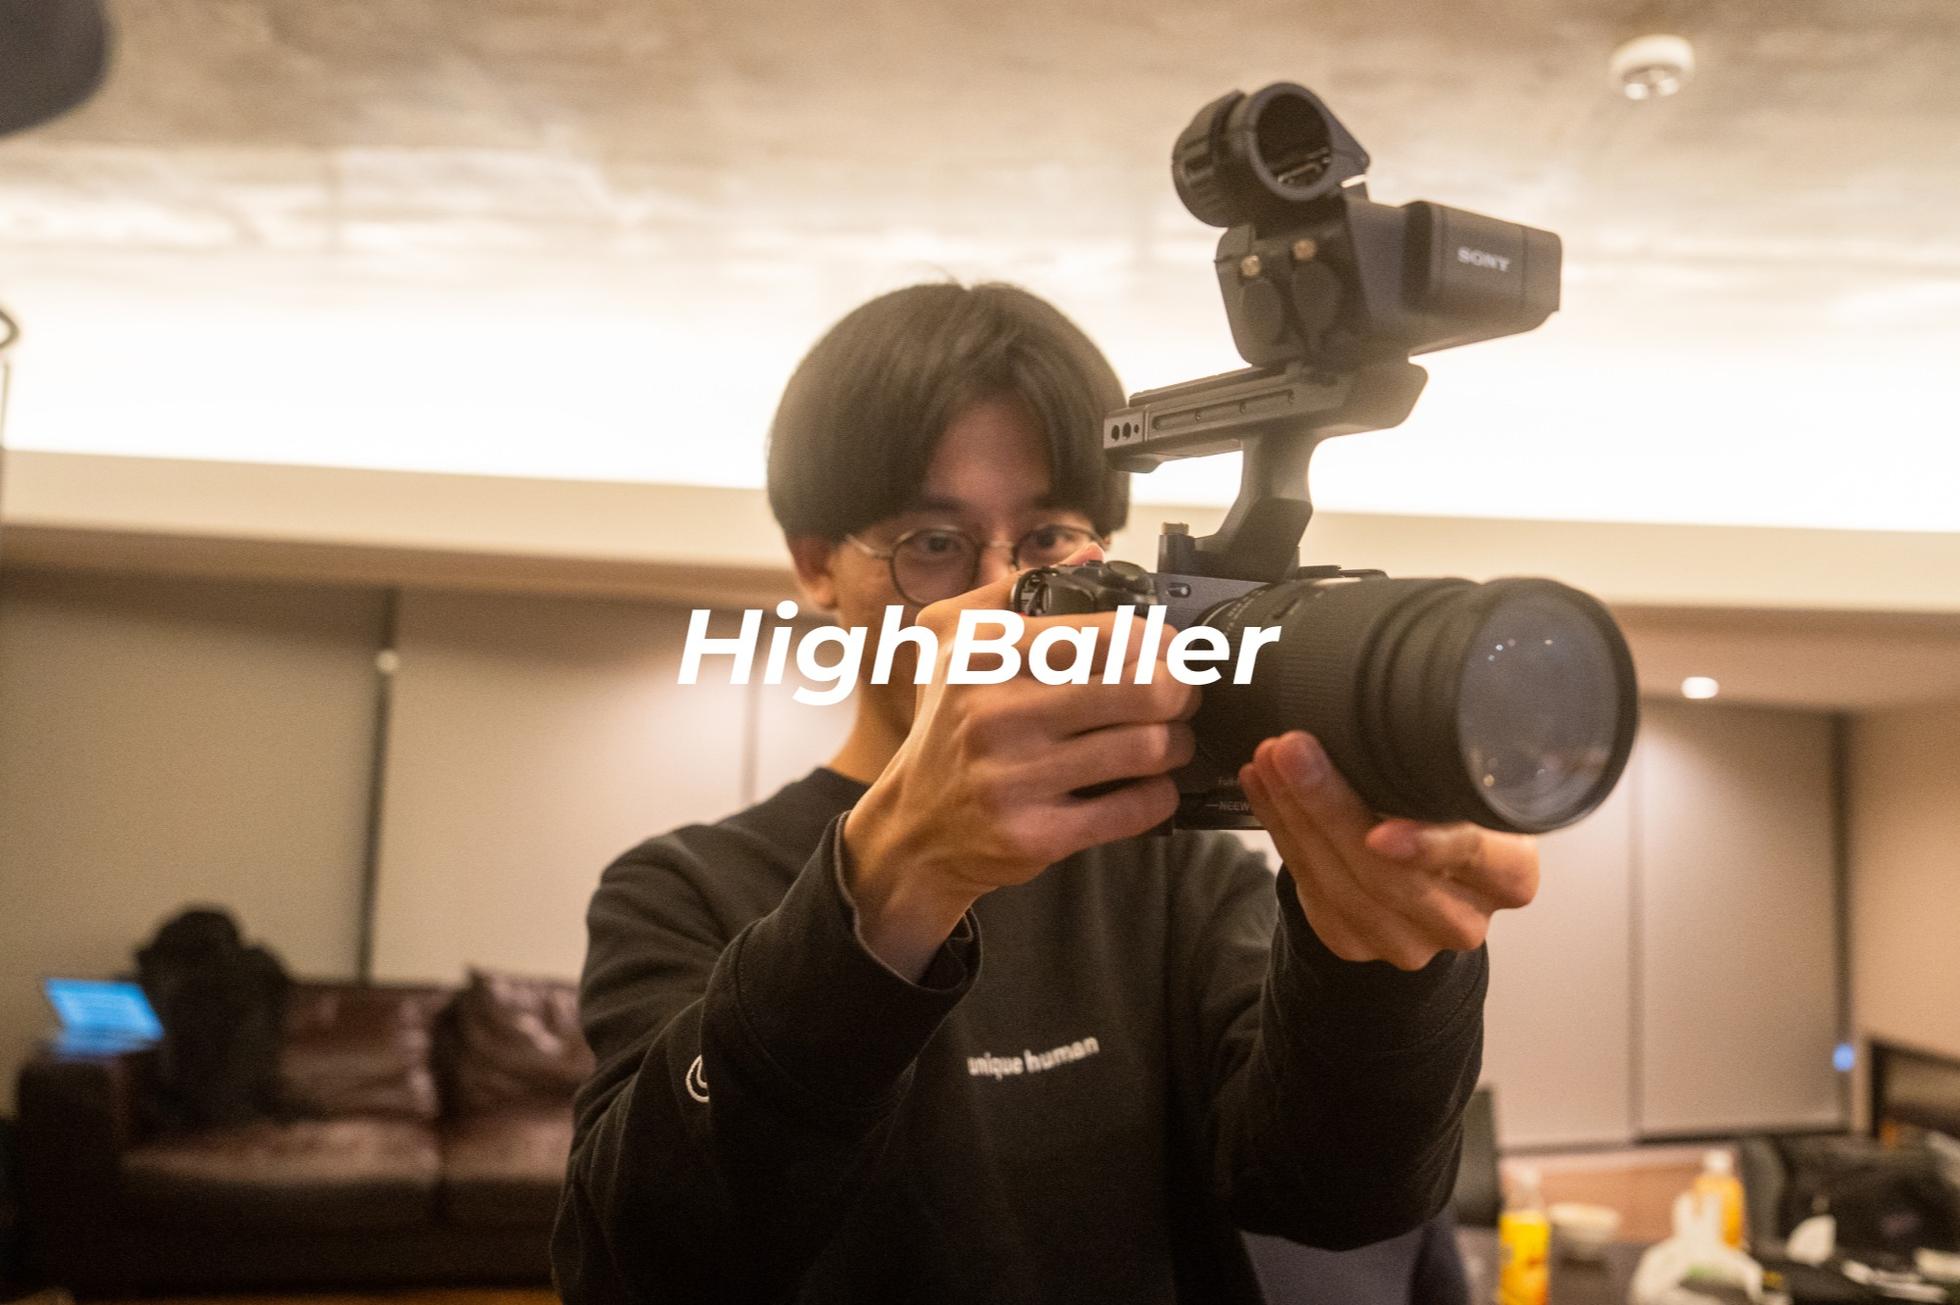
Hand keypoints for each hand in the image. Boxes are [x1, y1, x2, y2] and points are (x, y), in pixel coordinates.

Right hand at [843, 545, 1198, 977]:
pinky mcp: (1035, 834)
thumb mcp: (953, 641)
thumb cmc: (946, 728)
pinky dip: (1157, 796)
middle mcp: (995, 713)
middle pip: (1142, 690)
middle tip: (1180, 696)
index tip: (1167, 652)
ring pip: (1147, 749)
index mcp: (984, 655)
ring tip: (1170, 742)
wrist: (912, 828)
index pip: (1109, 634)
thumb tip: (1092, 555)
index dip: (1159, 641)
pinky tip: (1148, 787)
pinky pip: (1134, 808)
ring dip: (1176, 745)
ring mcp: (1014, 777)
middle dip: (1180, 691)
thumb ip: (1020, 588)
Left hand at [1239, 731, 1538, 970]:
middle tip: (1294, 751)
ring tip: (1269, 762)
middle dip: (1330, 807)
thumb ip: (1443, 768)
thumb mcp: (1467, 788)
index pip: (1472, 857)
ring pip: (1341, 886)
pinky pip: (1310, 890)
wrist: (1432, 872)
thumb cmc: (1454, 813)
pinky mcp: (1355, 943)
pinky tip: (1264, 790)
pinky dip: (1281, 832)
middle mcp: (1464, 918)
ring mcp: (1408, 941)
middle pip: (1390, 875)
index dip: (1428, 847)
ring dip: (1294, 816)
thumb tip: (1386, 708)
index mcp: (1510, 874)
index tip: (1380, 831)